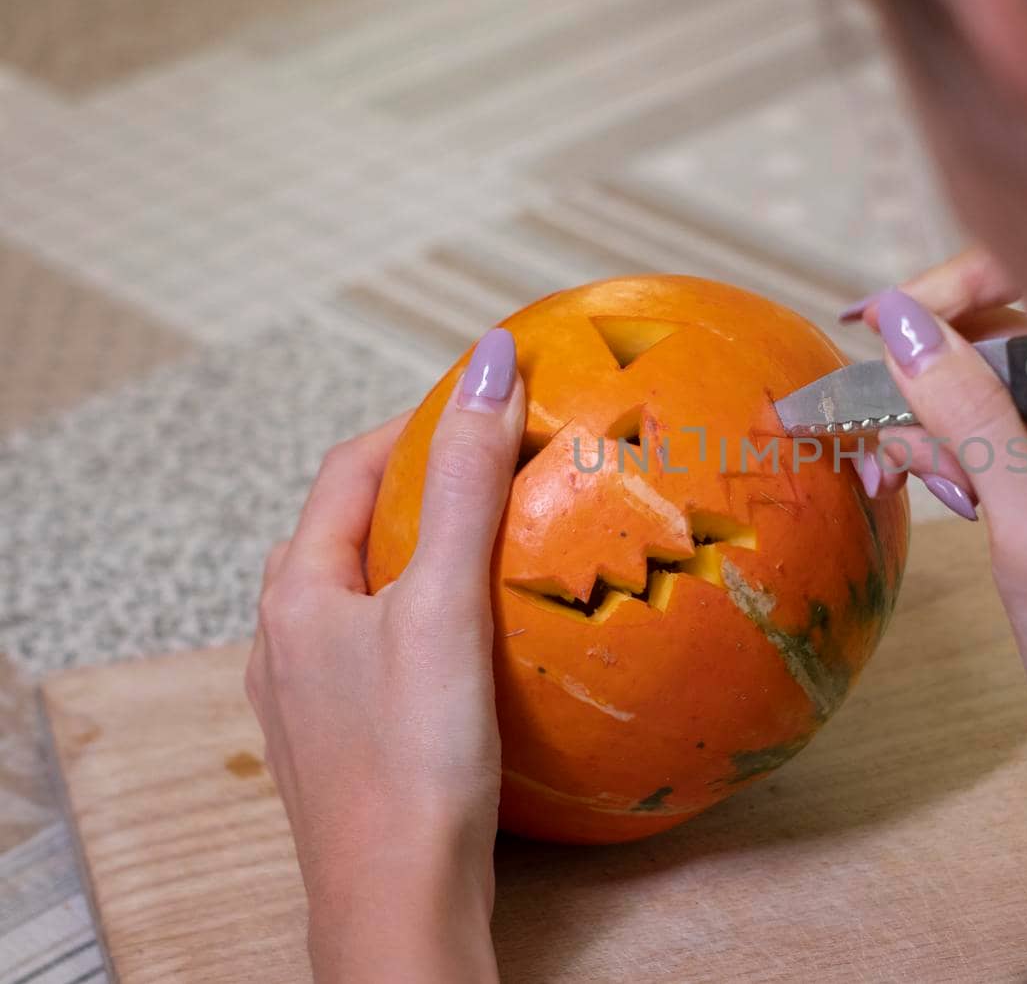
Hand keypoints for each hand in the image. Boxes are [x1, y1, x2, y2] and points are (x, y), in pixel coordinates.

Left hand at [249, 329, 523, 981]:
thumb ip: (464, 483)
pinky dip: (432, 622)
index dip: (413, 423)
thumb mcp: (443, 602)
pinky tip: (486, 647)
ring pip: (365, 595)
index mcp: (296, 593)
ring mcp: (312, 698)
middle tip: (498, 471)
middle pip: (349, 528)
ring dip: (423, 556)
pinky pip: (385, 652)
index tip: (484, 404)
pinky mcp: (347, 744)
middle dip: (417, 487)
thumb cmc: (413, 754)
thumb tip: (489, 363)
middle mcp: (287, 640)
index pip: (346, 470)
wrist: (398, 902)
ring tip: (500, 548)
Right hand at [849, 252, 1026, 832]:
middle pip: (995, 337)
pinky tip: (937, 498)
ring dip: (931, 428)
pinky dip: (953, 461)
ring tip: (908, 485)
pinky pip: (995, 442)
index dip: (941, 291)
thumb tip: (900, 319)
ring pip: (984, 394)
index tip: (863, 328)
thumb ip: (968, 410)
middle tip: (880, 445)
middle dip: (924, 379)